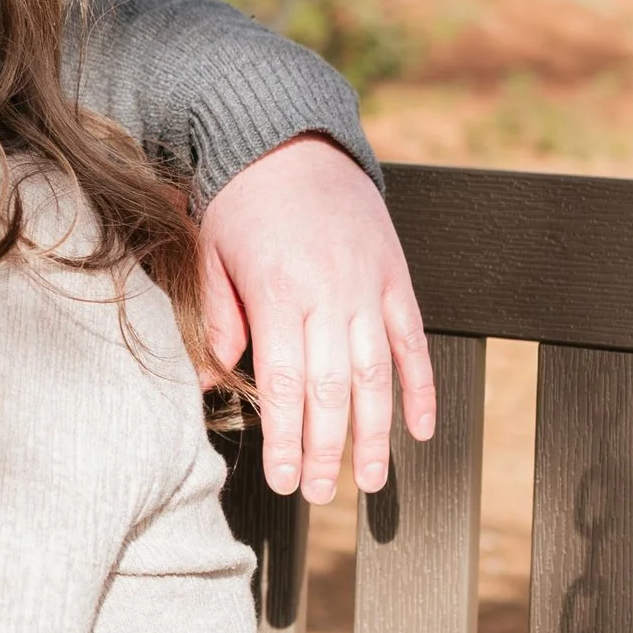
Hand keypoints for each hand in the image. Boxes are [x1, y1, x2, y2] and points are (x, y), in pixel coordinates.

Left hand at [197, 134, 434, 507]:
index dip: (289, 438)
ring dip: (375, 433)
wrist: (288, 137)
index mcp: (279, 293)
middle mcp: (331, 294)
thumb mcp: (210, 255)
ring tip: (370, 480)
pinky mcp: (395, 275)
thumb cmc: (240, 198)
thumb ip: (218, 321)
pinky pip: (412, 340)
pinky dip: (421, 386)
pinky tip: (422, 429)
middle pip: (334, 390)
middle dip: (328, 449)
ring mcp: (369, 286)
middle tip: (320, 494)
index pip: (287, 384)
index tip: (286, 481)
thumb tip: (210, 382)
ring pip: (378, 375)